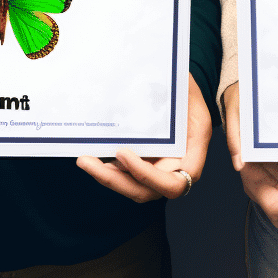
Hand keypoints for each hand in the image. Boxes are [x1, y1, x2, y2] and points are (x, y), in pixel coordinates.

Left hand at [76, 74, 211, 201]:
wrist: (182, 88)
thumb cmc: (186, 88)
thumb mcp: (185, 86)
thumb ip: (170, 95)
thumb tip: (142, 91)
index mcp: (193, 152)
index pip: (175, 183)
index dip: (148, 176)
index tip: (122, 153)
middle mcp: (177, 167)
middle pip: (147, 191)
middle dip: (115, 181)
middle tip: (88, 162)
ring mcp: (159, 167)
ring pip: (133, 186)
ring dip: (107, 177)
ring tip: (85, 161)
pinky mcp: (144, 161)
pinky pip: (126, 173)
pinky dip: (109, 169)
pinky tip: (91, 156)